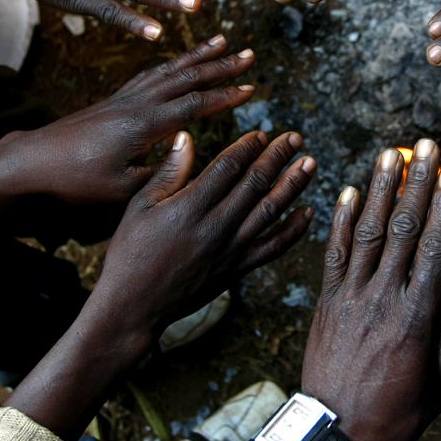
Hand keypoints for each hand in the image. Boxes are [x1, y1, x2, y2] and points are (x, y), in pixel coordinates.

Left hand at [0, 38, 256, 250]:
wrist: (30, 163)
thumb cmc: (75, 182)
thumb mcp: (121, 190)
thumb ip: (159, 173)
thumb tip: (190, 153)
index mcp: (143, 125)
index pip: (194, 105)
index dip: (225, 96)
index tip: (251, 88)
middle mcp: (136, 104)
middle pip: (186, 78)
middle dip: (220, 66)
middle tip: (249, 54)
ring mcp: (123, 99)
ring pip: (168, 71)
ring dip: (197, 57)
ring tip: (221, 42)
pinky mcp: (112, 100)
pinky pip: (149, 74)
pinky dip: (170, 63)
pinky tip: (178, 62)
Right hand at [93, 129, 315, 339]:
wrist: (135, 305)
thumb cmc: (130, 252)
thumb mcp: (139, 206)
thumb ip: (168, 172)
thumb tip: (187, 137)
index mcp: (190, 207)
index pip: (228, 167)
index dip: (248, 147)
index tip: (262, 134)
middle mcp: (216, 226)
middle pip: (255, 183)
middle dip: (278, 157)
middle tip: (296, 138)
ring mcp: (231, 249)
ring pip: (270, 211)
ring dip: (293, 185)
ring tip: (310, 163)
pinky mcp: (238, 270)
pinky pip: (274, 247)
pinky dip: (295, 229)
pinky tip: (309, 211)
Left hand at [302, 140, 440, 440]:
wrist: (333, 438)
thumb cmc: (393, 418)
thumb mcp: (438, 385)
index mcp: (418, 319)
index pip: (437, 252)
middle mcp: (384, 299)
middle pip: (404, 230)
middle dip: (418, 184)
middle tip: (428, 147)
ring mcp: (351, 298)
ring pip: (368, 232)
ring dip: (381, 189)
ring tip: (391, 153)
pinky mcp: (326, 303)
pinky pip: (334, 253)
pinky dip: (340, 219)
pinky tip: (349, 190)